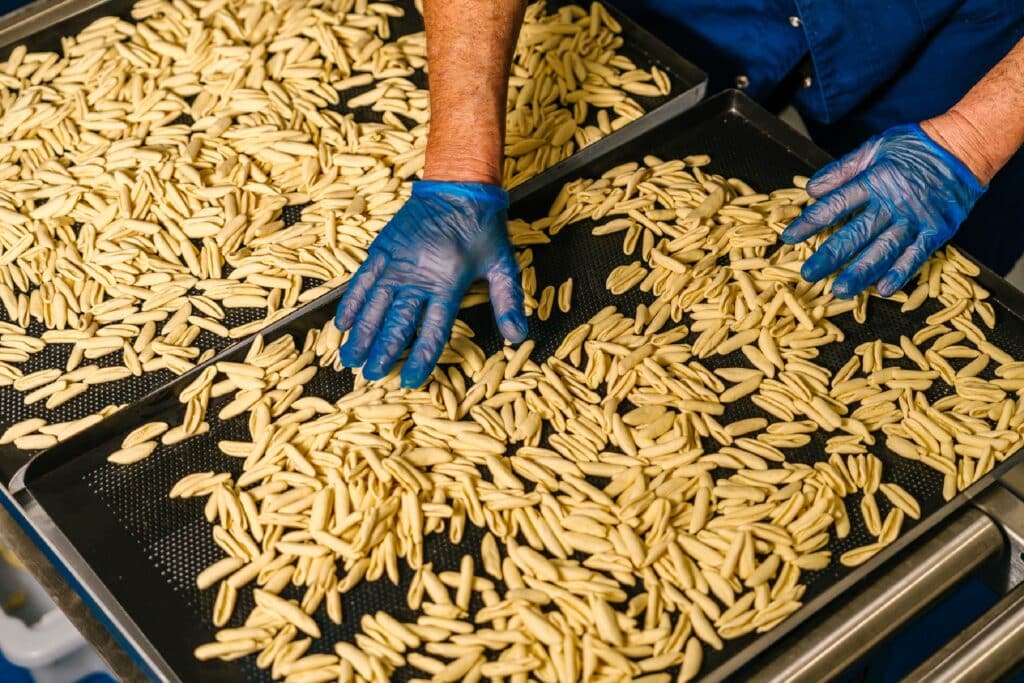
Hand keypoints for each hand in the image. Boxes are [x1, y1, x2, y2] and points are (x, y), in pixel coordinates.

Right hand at [334, 181, 526, 387]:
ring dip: (360, 334)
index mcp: (448, 281)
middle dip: (382, 351)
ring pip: (373, 305)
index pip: (432, 329)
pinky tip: (341, 324)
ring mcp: (396, 262)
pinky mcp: (382, 249)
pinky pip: (361, 281)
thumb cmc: (483, 228)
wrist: (457, 185)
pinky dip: (351, 303)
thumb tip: (517, 336)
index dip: (420, 358)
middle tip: (371, 375)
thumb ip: (508, 301)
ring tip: (350, 359)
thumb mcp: (502, 264)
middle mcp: (418, 274)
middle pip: (396, 322)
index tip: (409, 380)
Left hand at [781, 123, 985, 298]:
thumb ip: (842, 170)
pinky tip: (882, 290)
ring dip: (861, 272)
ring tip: (840, 291)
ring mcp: (916, 219)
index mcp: (875, 180)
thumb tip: (811, 189)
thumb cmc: (916, 146)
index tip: (788, 238)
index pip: (835, 204)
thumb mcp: (875, 147)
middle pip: (856, 233)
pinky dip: (900, 273)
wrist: (966, 146)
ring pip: (884, 250)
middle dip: (830, 256)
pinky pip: (916, 256)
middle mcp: (893, 202)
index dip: (810, 222)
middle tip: (808, 274)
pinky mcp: (937, 231)